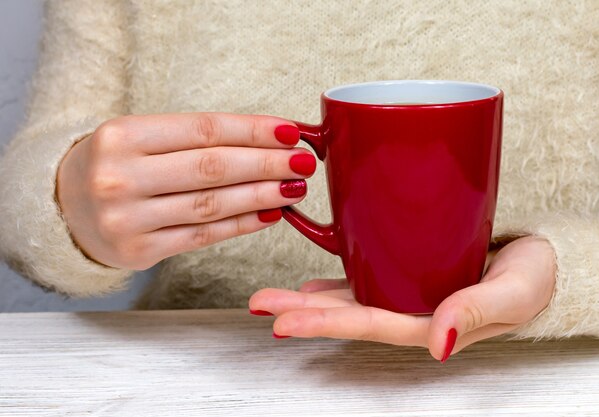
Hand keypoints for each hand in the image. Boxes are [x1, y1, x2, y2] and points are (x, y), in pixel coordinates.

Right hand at [56, 113, 312, 268]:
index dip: (253, 131)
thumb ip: (197, 139)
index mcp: (123, 135)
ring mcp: (127, 218)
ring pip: (211, 205)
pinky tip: (269, 214)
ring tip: (294, 188)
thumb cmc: (117, 164)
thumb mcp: (142, 137)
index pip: (204, 130)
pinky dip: (240, 225)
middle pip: (212, 168)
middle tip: (303, 162)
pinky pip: (203, 236)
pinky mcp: (138, 251)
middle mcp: (120, 176)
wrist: (64, 206)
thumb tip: (269, 141)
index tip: (291, 132)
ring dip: (261, 196)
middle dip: (266, 164)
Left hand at [249, 236, 555, 361]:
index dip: (326, 323)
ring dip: (309, 298)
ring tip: (271, 298)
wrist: (541, 259)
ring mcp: (408, 291)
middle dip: (302, 312)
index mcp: (429, 324)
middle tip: (260, 305)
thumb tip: (439, 344)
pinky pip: (368, 275)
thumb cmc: (533, 279)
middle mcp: (411, 311)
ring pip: (351, 297)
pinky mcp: (410, 269)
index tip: (284, 322)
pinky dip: (337, 280)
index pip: (369, 324)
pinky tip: (312, 282)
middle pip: (348, 313)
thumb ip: (476, 314)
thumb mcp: (512, 295)